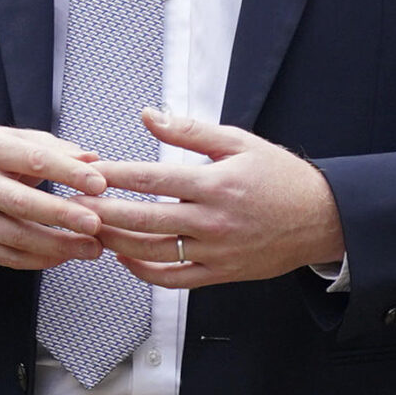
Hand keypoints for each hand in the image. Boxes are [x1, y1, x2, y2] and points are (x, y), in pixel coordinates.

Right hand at [0, 126, 110, 269]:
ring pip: (16, 236)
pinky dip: (39, 260)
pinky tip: (64, 257)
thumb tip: (92, 159)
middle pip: (21, 203)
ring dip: (58, 245)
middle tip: (97, 224)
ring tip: (92, 248)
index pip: (34, 160)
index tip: (100, 184)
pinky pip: (7, 257)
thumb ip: (54, 149)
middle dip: (62, 215)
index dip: (69, 173)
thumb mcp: (15, 140)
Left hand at [88, 109, 343, 287]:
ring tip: (90, 228)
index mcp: (215, 184)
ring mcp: (216, 251)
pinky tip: (123, 256)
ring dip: (116, 241)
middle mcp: (213, 221)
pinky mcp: (221, 273)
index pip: (152, 180)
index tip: (87, 170)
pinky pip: (174, 278)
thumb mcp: (238, 142)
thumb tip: (147, 115)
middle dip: (102, 212)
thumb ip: (188, 130)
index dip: (114, 175)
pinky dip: (143, 271)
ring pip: (153, 252)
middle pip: (144, 219)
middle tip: (72, 204)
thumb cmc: (280, 177)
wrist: (322, 218)